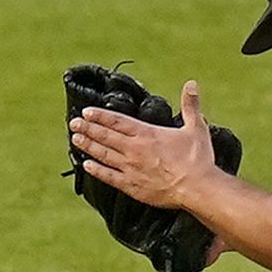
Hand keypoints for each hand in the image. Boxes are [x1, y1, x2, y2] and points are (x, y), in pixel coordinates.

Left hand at [70, 85, 217, 207]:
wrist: (197, 188)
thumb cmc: (197, 159)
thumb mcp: (196, 127)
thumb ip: (190, 105)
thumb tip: (191, 84)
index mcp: (147, 134)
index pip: (117, 121)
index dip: (100, 116)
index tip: (86, 112)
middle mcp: (134, 149)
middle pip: (105, 136)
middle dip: (88, 129)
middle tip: (74, 124)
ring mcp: (130, 168)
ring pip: (103, 154)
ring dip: (88, 146)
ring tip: (75, 140)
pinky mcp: (131, 185)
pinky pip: (108, 177)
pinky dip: (96, 171)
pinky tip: (87, 166)